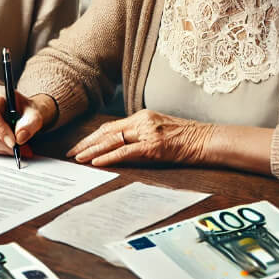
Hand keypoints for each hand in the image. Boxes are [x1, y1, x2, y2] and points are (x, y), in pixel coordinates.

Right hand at [0, 85, 56, 157]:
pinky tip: (12, 145)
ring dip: (4, 147)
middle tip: (20, 148)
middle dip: (3, 142)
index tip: (13, 142)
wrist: (25, 113)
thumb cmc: (27, 110)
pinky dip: (2, 148)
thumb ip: (29, 124)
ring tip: (20, 146)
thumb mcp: (34, 114)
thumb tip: (19, 138)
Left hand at [66, 109, 211, 166]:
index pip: (110, 126)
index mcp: (142, 116)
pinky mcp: (154, 146)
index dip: (92, 136)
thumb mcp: (160, 130)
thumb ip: (141, 133)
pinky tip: (96, 162)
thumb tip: (122, 145)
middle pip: (107, 132)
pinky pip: (125, 152)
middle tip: (71, 153)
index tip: (79, 145)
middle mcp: (142, 121)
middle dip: (86, 143)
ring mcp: (148, 132)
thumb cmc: (187, 138)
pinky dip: (108, 157)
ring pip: (112, 141)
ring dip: (92, 151)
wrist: (207, 140)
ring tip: (77, 158)